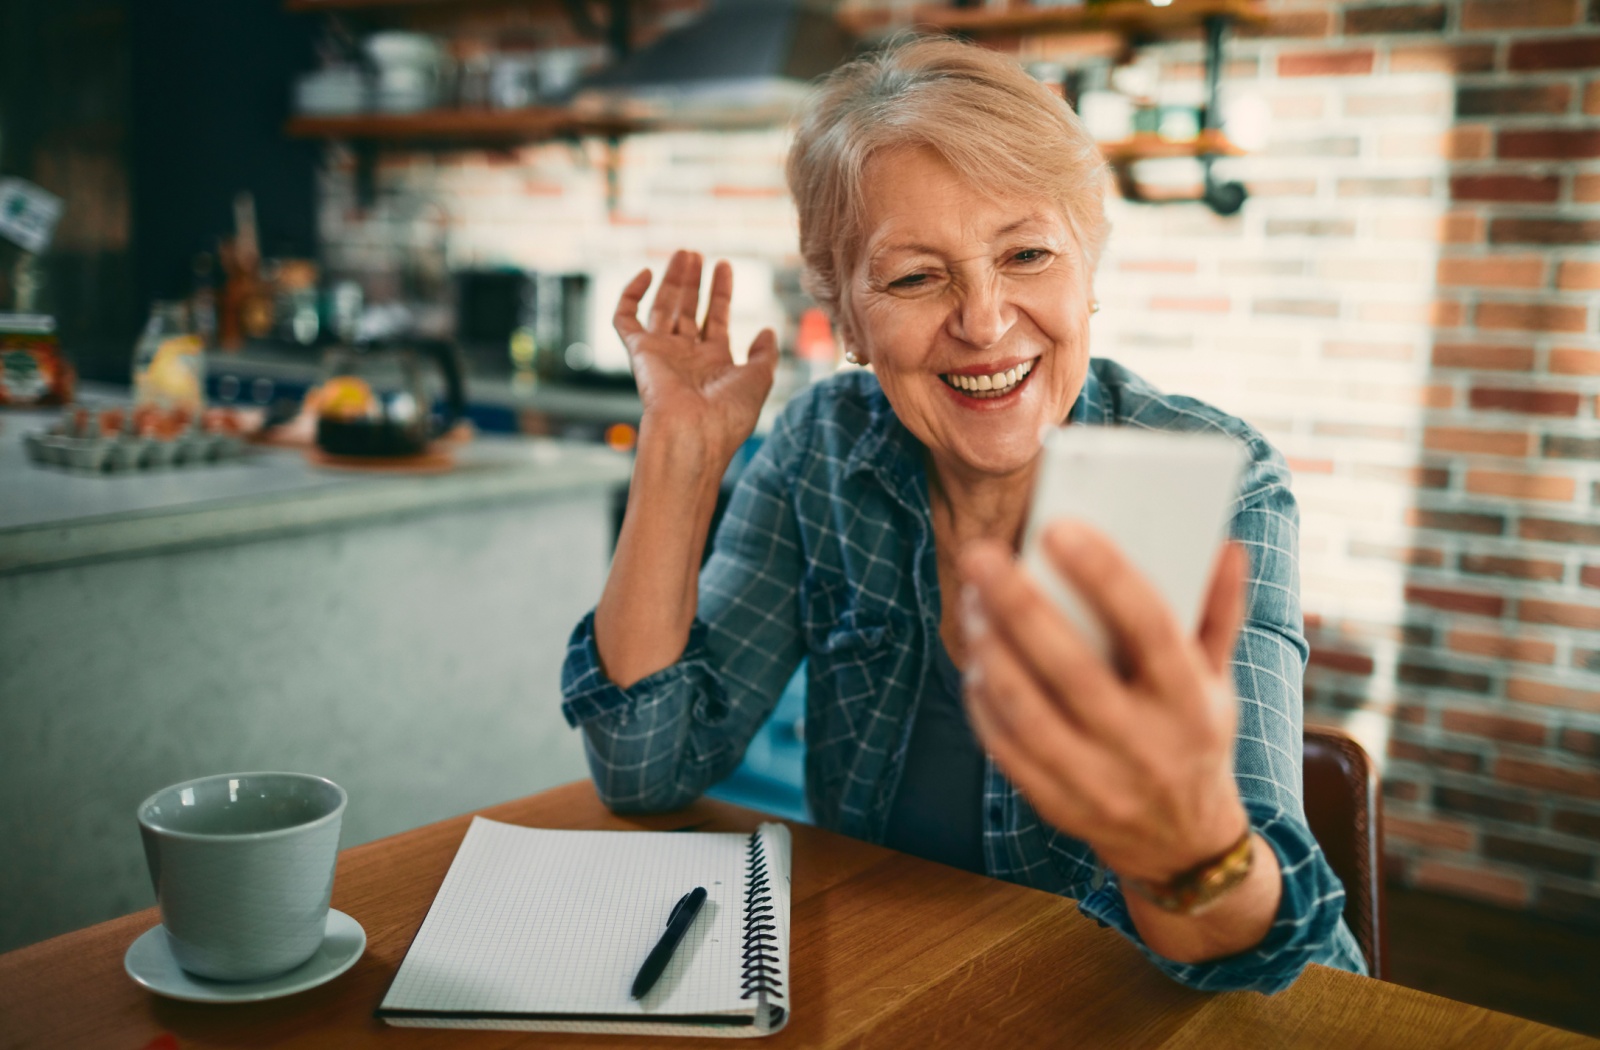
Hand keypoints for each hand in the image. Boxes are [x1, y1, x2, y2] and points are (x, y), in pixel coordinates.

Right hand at [614, 250, 778, 469]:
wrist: (694, 434)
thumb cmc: (728, 414)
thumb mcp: (760, 379)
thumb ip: (765, 353)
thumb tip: (766, 330)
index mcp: (714, 363)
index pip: (716, 319)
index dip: (721, 292)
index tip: (724, 265)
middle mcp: (686, 356)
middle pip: (688, 310)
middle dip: (693, 283)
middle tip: (696, 254)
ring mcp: (662, 353)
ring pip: (663, 307)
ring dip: (673, 280)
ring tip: (684, 253)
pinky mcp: (639, 351)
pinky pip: (625, 318)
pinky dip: (631, 294)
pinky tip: (647, 273)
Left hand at [958, 522, 1251, 883]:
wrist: (1181, 845)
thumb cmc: (1193, 737)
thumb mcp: (1218, 680)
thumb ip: (1217, 611)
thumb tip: (1225, 544)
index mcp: (1191, 703)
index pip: (1150, 628)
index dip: (1105, 575)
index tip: (1059, 527)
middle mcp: (1145, 746)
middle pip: (1073, 669)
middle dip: (1021, 606)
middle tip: (981, 555)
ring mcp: (1098, 783)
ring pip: (1028, 712)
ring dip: (991, 653)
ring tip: (973, 603)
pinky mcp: (1056, 805)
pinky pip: (1005, 749)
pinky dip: (982, 701)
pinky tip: (974, 658)